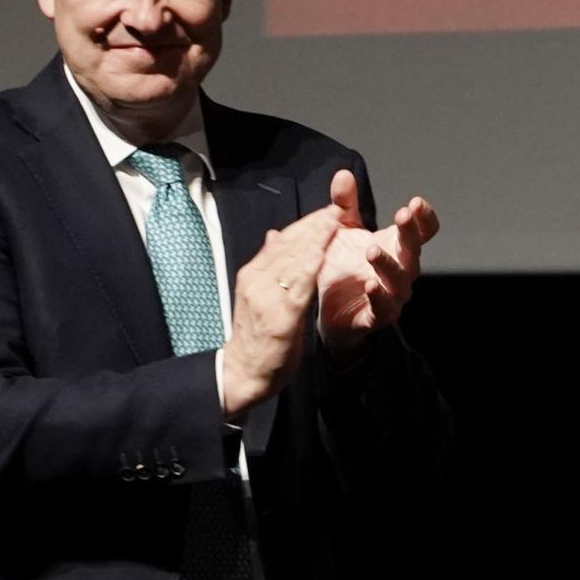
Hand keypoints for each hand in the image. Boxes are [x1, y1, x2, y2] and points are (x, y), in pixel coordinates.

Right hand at [222, 205, 338, 418]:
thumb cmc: (257, 335)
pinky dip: (309, 269)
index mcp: (253, 273)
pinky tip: (323, 254)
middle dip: (313, 225)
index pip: (282, 240)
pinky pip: (296, 288)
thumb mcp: (258, 294)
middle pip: (288, 245)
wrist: (243, 372)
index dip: (306, 224)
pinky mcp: (279, 318)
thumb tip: (273, 234)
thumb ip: (268, 264)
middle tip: (336, 208)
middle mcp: (256, 280)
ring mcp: (266, 298)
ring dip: (315, 239)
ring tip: (334, 221)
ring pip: (293, 261)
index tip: (327, 210)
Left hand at [316, 169, 439, 357]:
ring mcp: (392, 294)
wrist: (328, 311)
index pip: (422, 231)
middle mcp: (401, 270)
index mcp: (397, 246)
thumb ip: (344, 205)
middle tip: (403, 215)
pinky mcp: (376, 316)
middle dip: (410, 233)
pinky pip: (382, 308)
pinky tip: (370, 286)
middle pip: (414, 250)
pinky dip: (379, 298)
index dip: (423, 218)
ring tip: (372, 250)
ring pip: (399, 280)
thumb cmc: (343, 267)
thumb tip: (343, 174)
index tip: (416, 203)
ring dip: (388, 264)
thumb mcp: (342, 231)